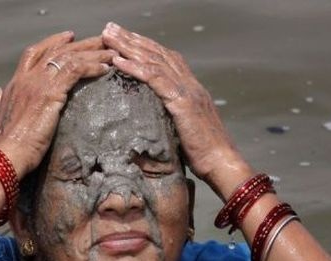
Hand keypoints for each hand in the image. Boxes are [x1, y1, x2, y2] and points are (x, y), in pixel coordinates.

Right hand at [0, 32, 115, 178]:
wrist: (3, 156)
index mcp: (14, 85)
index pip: (34, 54)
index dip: (52, 43)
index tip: (69, 38)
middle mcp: (26, 79)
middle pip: (55, 51)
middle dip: (79, 44)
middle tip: (99, 40)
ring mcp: (38, 85)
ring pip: (68, 58)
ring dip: (92, 53)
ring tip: (110, 52)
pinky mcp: (51, 95)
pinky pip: (75, 71)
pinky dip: (92, 67)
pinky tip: (105, 69)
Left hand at [102, 22, 252, 188]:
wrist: (222, 163)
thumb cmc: (204, 155)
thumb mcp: (185, 131)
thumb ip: (171, 119)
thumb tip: (151, 121)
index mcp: (191, 88)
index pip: (166, 58)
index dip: (144, 45)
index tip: (124, 37)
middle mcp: (190, 84)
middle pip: (157, 53)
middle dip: (131, 38)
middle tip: (110, 28)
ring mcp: (187, 91)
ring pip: (154, 60)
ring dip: (128, 46)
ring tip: (108, 36)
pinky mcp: (183, 103)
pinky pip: (155, 79)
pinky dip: (135, 68)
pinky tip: (118, 61)